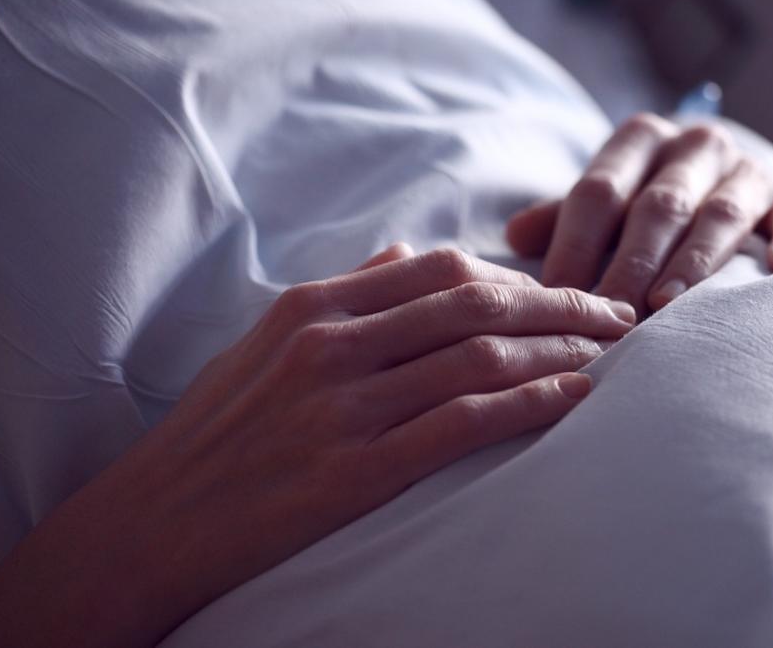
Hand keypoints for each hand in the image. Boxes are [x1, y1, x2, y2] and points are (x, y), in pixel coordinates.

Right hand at [0, 244, 634, 647]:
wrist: (154, 522)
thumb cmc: (216, 432)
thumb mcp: (265, 341)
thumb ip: (343, 292)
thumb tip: (404, 250)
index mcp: (313, 305)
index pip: (441, 267)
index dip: (517, 276)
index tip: (563, 293)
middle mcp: (330, 343)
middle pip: (476, 302)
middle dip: (563, 304)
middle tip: (618, 315)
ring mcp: (343, 406)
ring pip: (480, 356)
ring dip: (561, 351)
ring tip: (611, 356)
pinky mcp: (354, 472)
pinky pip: (464, 423)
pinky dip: (531, 404)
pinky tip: (575, 400)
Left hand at [506, 113, 772, 315]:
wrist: (732, 170)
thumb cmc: (651, 198)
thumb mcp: (607, 197)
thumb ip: (564, 217)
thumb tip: (514, 237)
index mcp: (640, 139)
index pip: (599, 191)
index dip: (575, 245)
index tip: (554, 297)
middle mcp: (696, 146)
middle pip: (659, 207)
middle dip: (631, 266)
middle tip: (608, 319)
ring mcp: (749, 169)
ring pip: (720, 215)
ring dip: (692, 263)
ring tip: (666, 307)